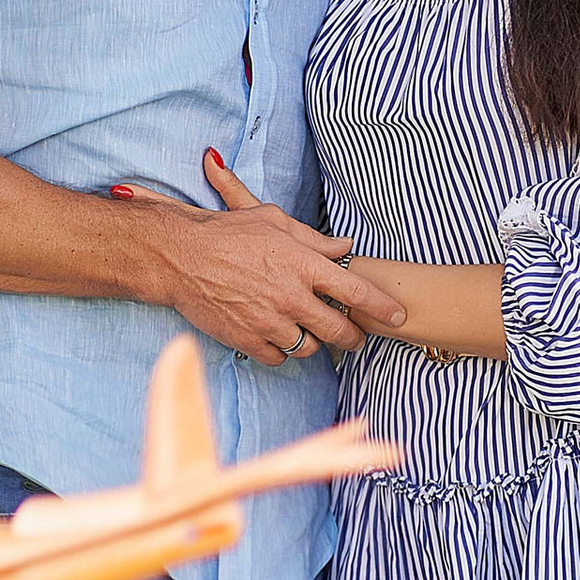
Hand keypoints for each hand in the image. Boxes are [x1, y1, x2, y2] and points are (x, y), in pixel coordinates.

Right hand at [134, 151, 406, 367]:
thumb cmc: (228, 233)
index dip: (383, 306)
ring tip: (307, 331)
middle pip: (338, 329)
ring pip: (309, 347)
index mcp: (303, 264)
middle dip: (353, 336)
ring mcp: (269, 321)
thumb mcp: (274, 222)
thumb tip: (345, 247)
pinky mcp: (247, 339)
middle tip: (355, 337)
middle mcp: (291, 296)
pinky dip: (282, 351)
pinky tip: (276, 337)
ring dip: (313, 341)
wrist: (181, 256)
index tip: (398, 316)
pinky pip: (278, 358)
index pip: (356, 290)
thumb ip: (314, 240)